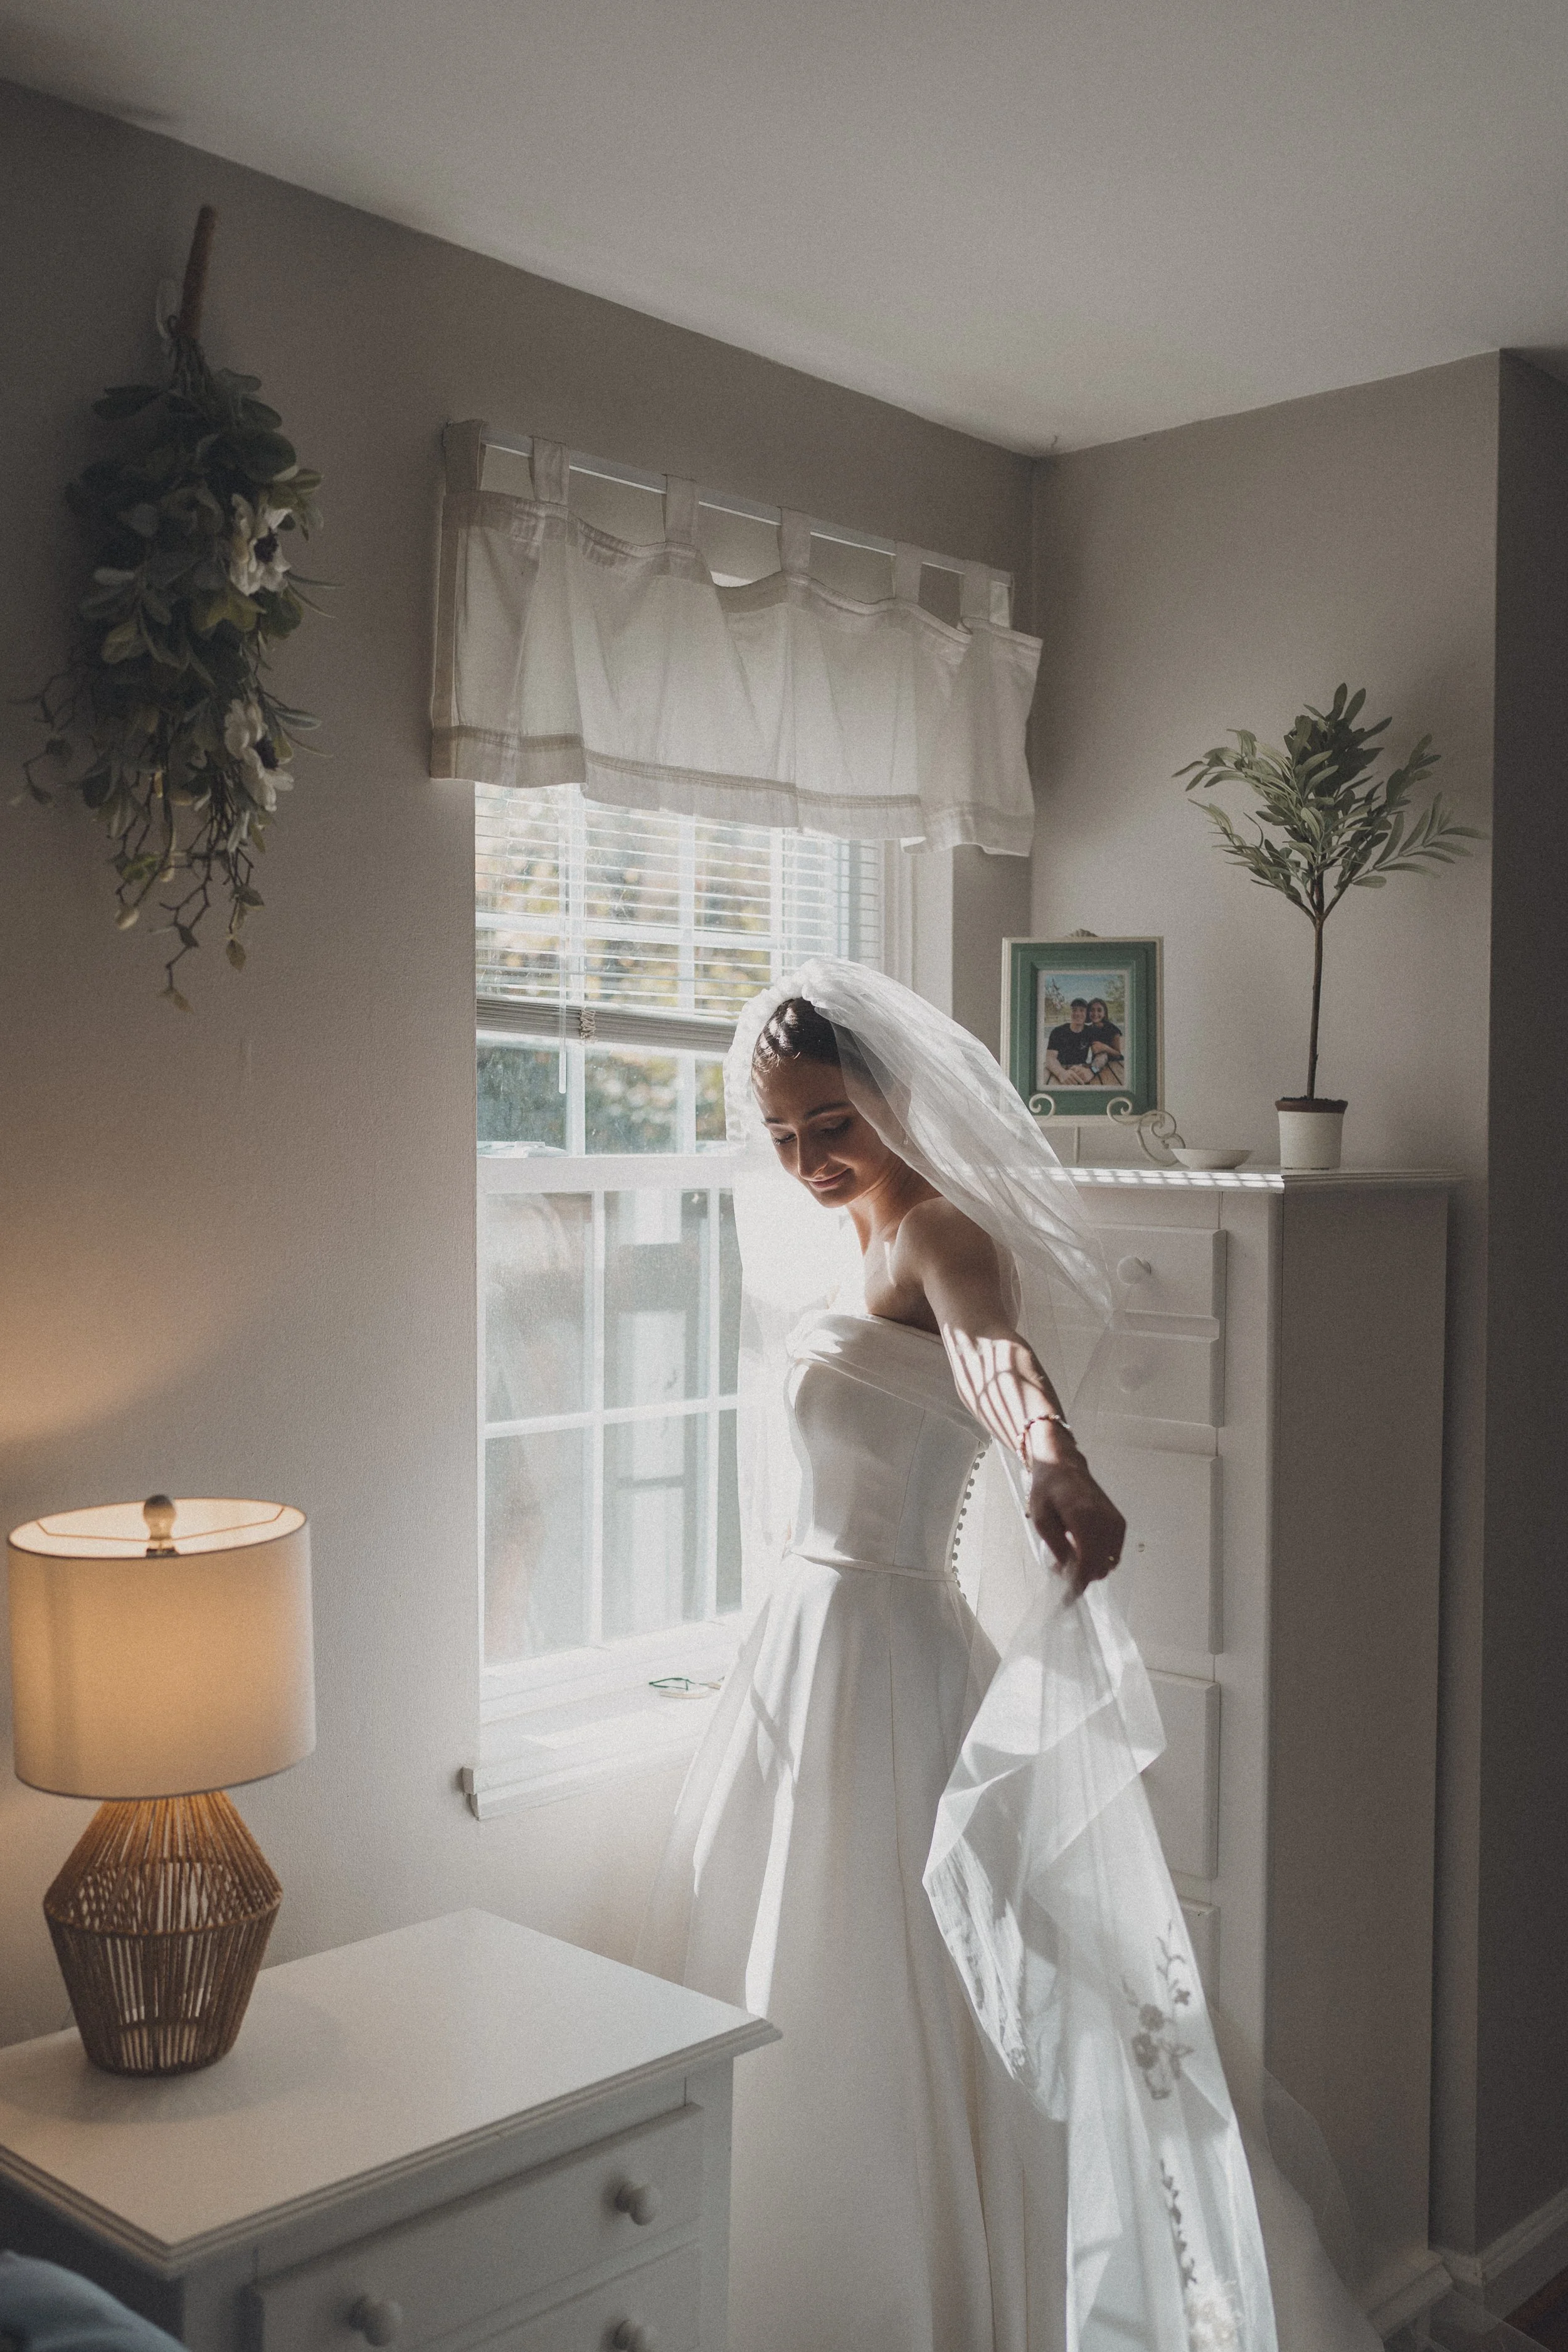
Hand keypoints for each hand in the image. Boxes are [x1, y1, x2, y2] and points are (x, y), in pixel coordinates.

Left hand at [1026, 1456, 1125, 1598]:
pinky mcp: (1120, 1522)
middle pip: (1101, 1567)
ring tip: (1069, 1554)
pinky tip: (1083, 1547)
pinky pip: (1114, 1552)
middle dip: (1081, 1576)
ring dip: (1090, 1567)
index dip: (1079, 1585)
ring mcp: (1116, 1522)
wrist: (1063, 1466)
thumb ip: (1058, 1548)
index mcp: (1084, 1518)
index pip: (1089, 1563)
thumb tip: (1069, 1574)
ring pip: (1109, 1563)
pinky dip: (1099, 1557)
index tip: (1067, 1599)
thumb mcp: (1042, 1519)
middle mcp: (1105, 1521)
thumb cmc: (1047, 1491)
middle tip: (1060, 1567)